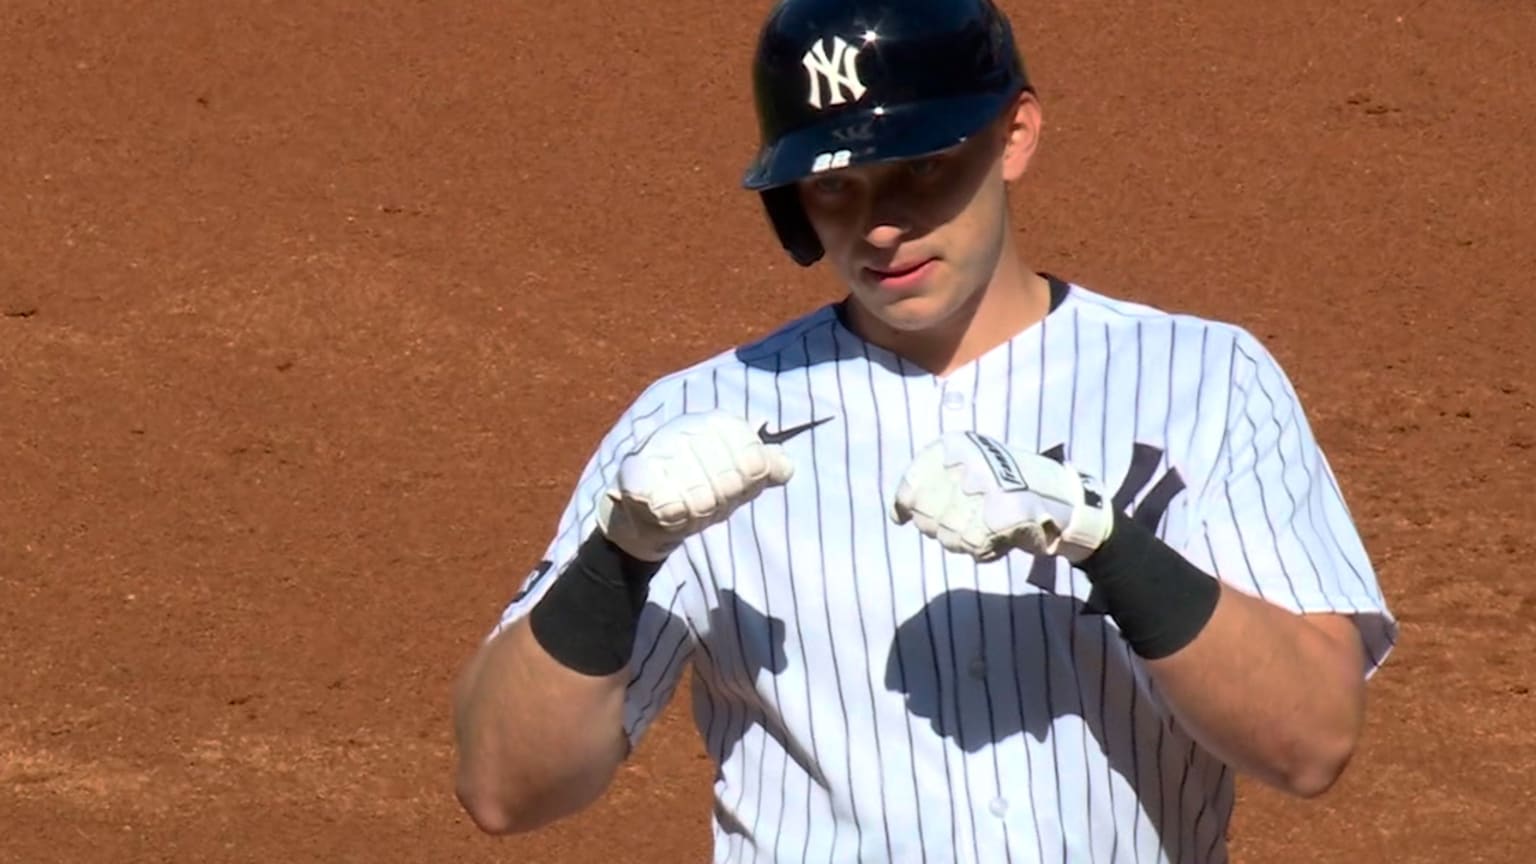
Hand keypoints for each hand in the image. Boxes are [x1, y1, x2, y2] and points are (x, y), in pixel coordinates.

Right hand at [598, 410, 794, 560]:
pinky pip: (671, 508)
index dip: (750, 484)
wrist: (644, 507)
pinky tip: (668, 511)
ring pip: (703, 500)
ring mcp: (660, 448)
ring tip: (688, 507)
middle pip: (731, 483)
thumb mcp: (736, 474)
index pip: (756, 462)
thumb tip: (787, 466)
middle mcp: (688, 427)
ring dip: (698, 514)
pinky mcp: (636, 475)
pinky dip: (674, 518)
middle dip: (722, 502)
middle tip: (707, 502)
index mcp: (717, 422)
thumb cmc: (698, 486)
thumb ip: (764, 466)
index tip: (736, 488)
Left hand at [890, 431, 1113, 562]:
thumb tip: (898, 513)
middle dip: (941, 526)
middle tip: (967, 522)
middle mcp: (963, 464)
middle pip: (926, 517)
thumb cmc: (1010, 483)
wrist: (1061, 496)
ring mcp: (979, 490)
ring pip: (946, 535)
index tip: (902, 516)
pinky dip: (985, 550)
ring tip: (989, 528)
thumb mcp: (971, 465)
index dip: (905, 505)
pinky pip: (971, 547)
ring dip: (965, 540)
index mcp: (954, 446)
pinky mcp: (995, 516)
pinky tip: (1002, 539)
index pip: (912, 483)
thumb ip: (935, 482)